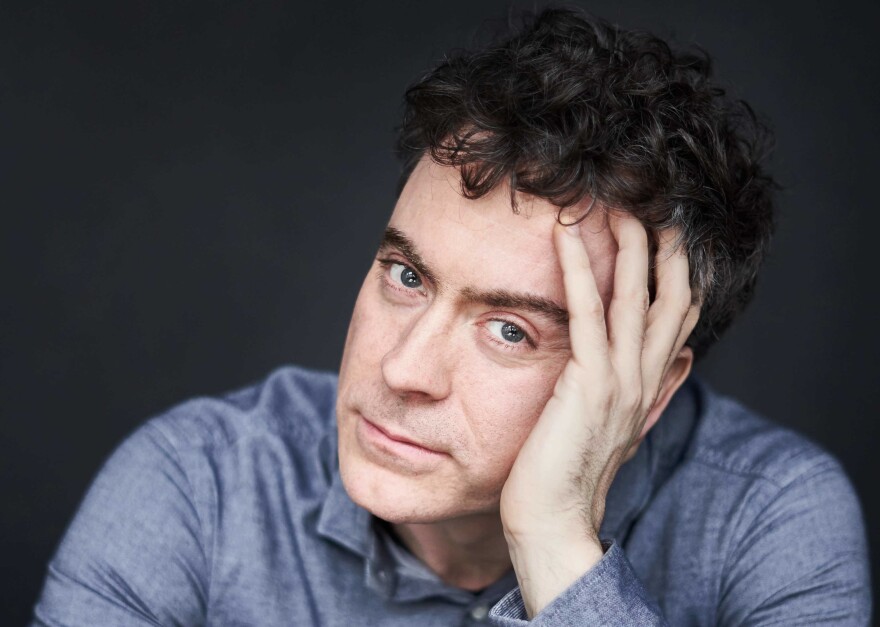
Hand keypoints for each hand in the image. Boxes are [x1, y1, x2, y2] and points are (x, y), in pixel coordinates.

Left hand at [499, 213, 699, 616]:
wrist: (552, 518)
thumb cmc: (570, 470)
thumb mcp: (620, 424)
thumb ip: (651, 389)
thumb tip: (684, 361)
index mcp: (650, 384)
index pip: (680, 317)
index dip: (680, 271)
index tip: (670, 231)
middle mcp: (645, 377)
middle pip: (669, 297)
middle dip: (664, 246)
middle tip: (649, 200)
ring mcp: (621, 379)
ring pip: (635, 297)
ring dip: (628, 244)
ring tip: (614, 202)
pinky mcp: (589, 383)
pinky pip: (587, 313)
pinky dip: (576, 269)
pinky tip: (564, 234)